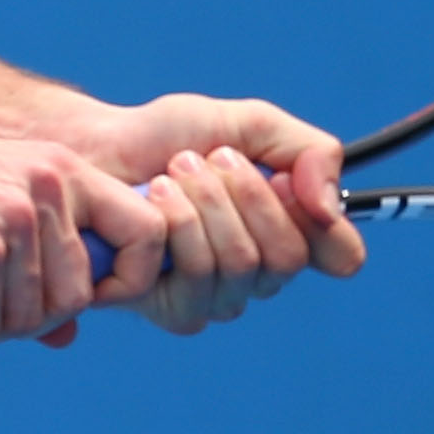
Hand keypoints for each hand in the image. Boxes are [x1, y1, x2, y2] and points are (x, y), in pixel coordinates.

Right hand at [0, 122, 167, 352]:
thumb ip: (37, 256)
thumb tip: (68, 337)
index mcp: (63, 168)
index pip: (145, 229)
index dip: (130, 276)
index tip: (91, 297)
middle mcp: (49, 189)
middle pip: (80, 294)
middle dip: (34, 318)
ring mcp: (16, 222)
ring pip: (35, 318)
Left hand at [55, 94, 366, 335]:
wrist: (93, 148)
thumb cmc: (164, 137)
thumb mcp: (247, 123)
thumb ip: (308, 151)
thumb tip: (330, 207)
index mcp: (286, 233)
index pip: (340, 256)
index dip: (324, 223)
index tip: (282, 178)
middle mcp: (258, 276)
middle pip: (288, 258)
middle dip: (245, 195)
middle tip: (207, 159)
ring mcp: (217, 298)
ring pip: (243, 265)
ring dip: (205, 202)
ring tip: (170, 173)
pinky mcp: (173, 310)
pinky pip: (199, 276)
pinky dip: (176, 224)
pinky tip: (151, 201)